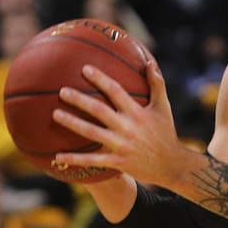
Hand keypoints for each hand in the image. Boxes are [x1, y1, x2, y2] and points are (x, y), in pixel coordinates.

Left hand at [52, 61, 189, 188]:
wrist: (172, 165)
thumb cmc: (165, 132)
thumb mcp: (164, 108)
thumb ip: (157, 85)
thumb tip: (150, 63)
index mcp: (138, 113)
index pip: (116, 92)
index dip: (100, 79)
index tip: (85, 69)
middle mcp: (128, 128)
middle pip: (99, 110)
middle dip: (80, 100)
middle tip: (62, 91)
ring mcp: (122, 146)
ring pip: (92, 133)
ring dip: (72, 123)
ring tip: (55, 114)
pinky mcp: (118, 162)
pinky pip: (93, 160)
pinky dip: (75, 159)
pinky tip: (58, 156)